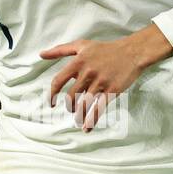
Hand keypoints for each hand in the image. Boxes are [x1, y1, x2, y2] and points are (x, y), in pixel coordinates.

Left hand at [40, 24, 172, 132]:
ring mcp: (100, 82)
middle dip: (70, 106)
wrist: (131, 52)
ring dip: (79, 115)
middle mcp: (87, 73)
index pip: (58, 81)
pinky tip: (87, 128)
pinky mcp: (112, 90)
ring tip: (79, 118)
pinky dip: (91, 120)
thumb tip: (41, 54)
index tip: (51, 103)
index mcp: (78, 62)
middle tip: (72, 108)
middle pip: (71, 96)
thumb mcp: (82, 45)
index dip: (52, 94)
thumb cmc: (105, 49)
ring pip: (84, 104)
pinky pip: (99, 109)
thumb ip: (60, 50)